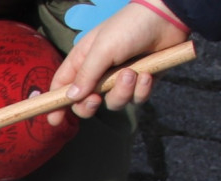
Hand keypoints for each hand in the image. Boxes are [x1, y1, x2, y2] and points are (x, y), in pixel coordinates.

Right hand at [48, 1, 188, 125]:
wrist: (167, 18)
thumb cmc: (129, 27)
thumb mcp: (102, 49)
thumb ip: (86, 75)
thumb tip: (70, 98)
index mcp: (83, 61)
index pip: (62, 86)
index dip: (55, 104)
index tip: (53, 121)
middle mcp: (99, 73)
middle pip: (85, 103)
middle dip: (89, 106)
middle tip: (95, 99)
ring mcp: (119, 80)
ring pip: (113, 103)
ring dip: (122, 92)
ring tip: (132, 73)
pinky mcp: (140, 84)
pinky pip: (136, 99)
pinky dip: (141, 89)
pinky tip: (147, 74)